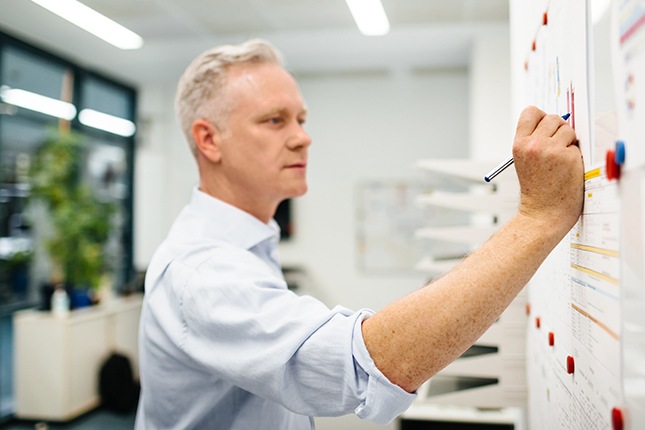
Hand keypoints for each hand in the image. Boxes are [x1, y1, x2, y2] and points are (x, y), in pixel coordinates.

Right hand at [512, 106, 583, 235]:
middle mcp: (534, 145)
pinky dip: (576, 155)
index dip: (541, 117)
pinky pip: (578, 146)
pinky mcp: (570, 157)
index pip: (530, 112)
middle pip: (552, 118)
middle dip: (558, 129)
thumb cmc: (536, 189)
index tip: (545, 127)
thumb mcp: (524, 160)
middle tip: (556, 146)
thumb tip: (555, 121)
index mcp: (519, 144)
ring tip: (561, 160)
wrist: (542, 213)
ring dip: (568, 141)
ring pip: (567, 129)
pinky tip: (568, 169)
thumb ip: (533, 140)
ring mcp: (552, 150)